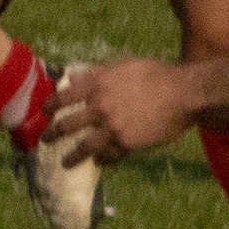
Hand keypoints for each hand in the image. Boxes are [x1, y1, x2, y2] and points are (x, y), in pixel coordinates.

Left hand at [44, 59, 197, 165]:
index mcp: (98, 84)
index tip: (45, 111)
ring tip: (65, 163)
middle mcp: (100, 106)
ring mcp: (112, 127)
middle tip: (45, 139)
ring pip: (84, 146)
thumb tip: (76, 75)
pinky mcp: (126, 143)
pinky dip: (102, 160)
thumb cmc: (157, 74)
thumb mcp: (126, 65)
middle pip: (68, 124)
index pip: (65, 96)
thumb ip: (100, 72)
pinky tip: (99, 162)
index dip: (52, 105)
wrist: (183, 94)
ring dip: (72, 156)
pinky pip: (109, 156)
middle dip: (53, 133)